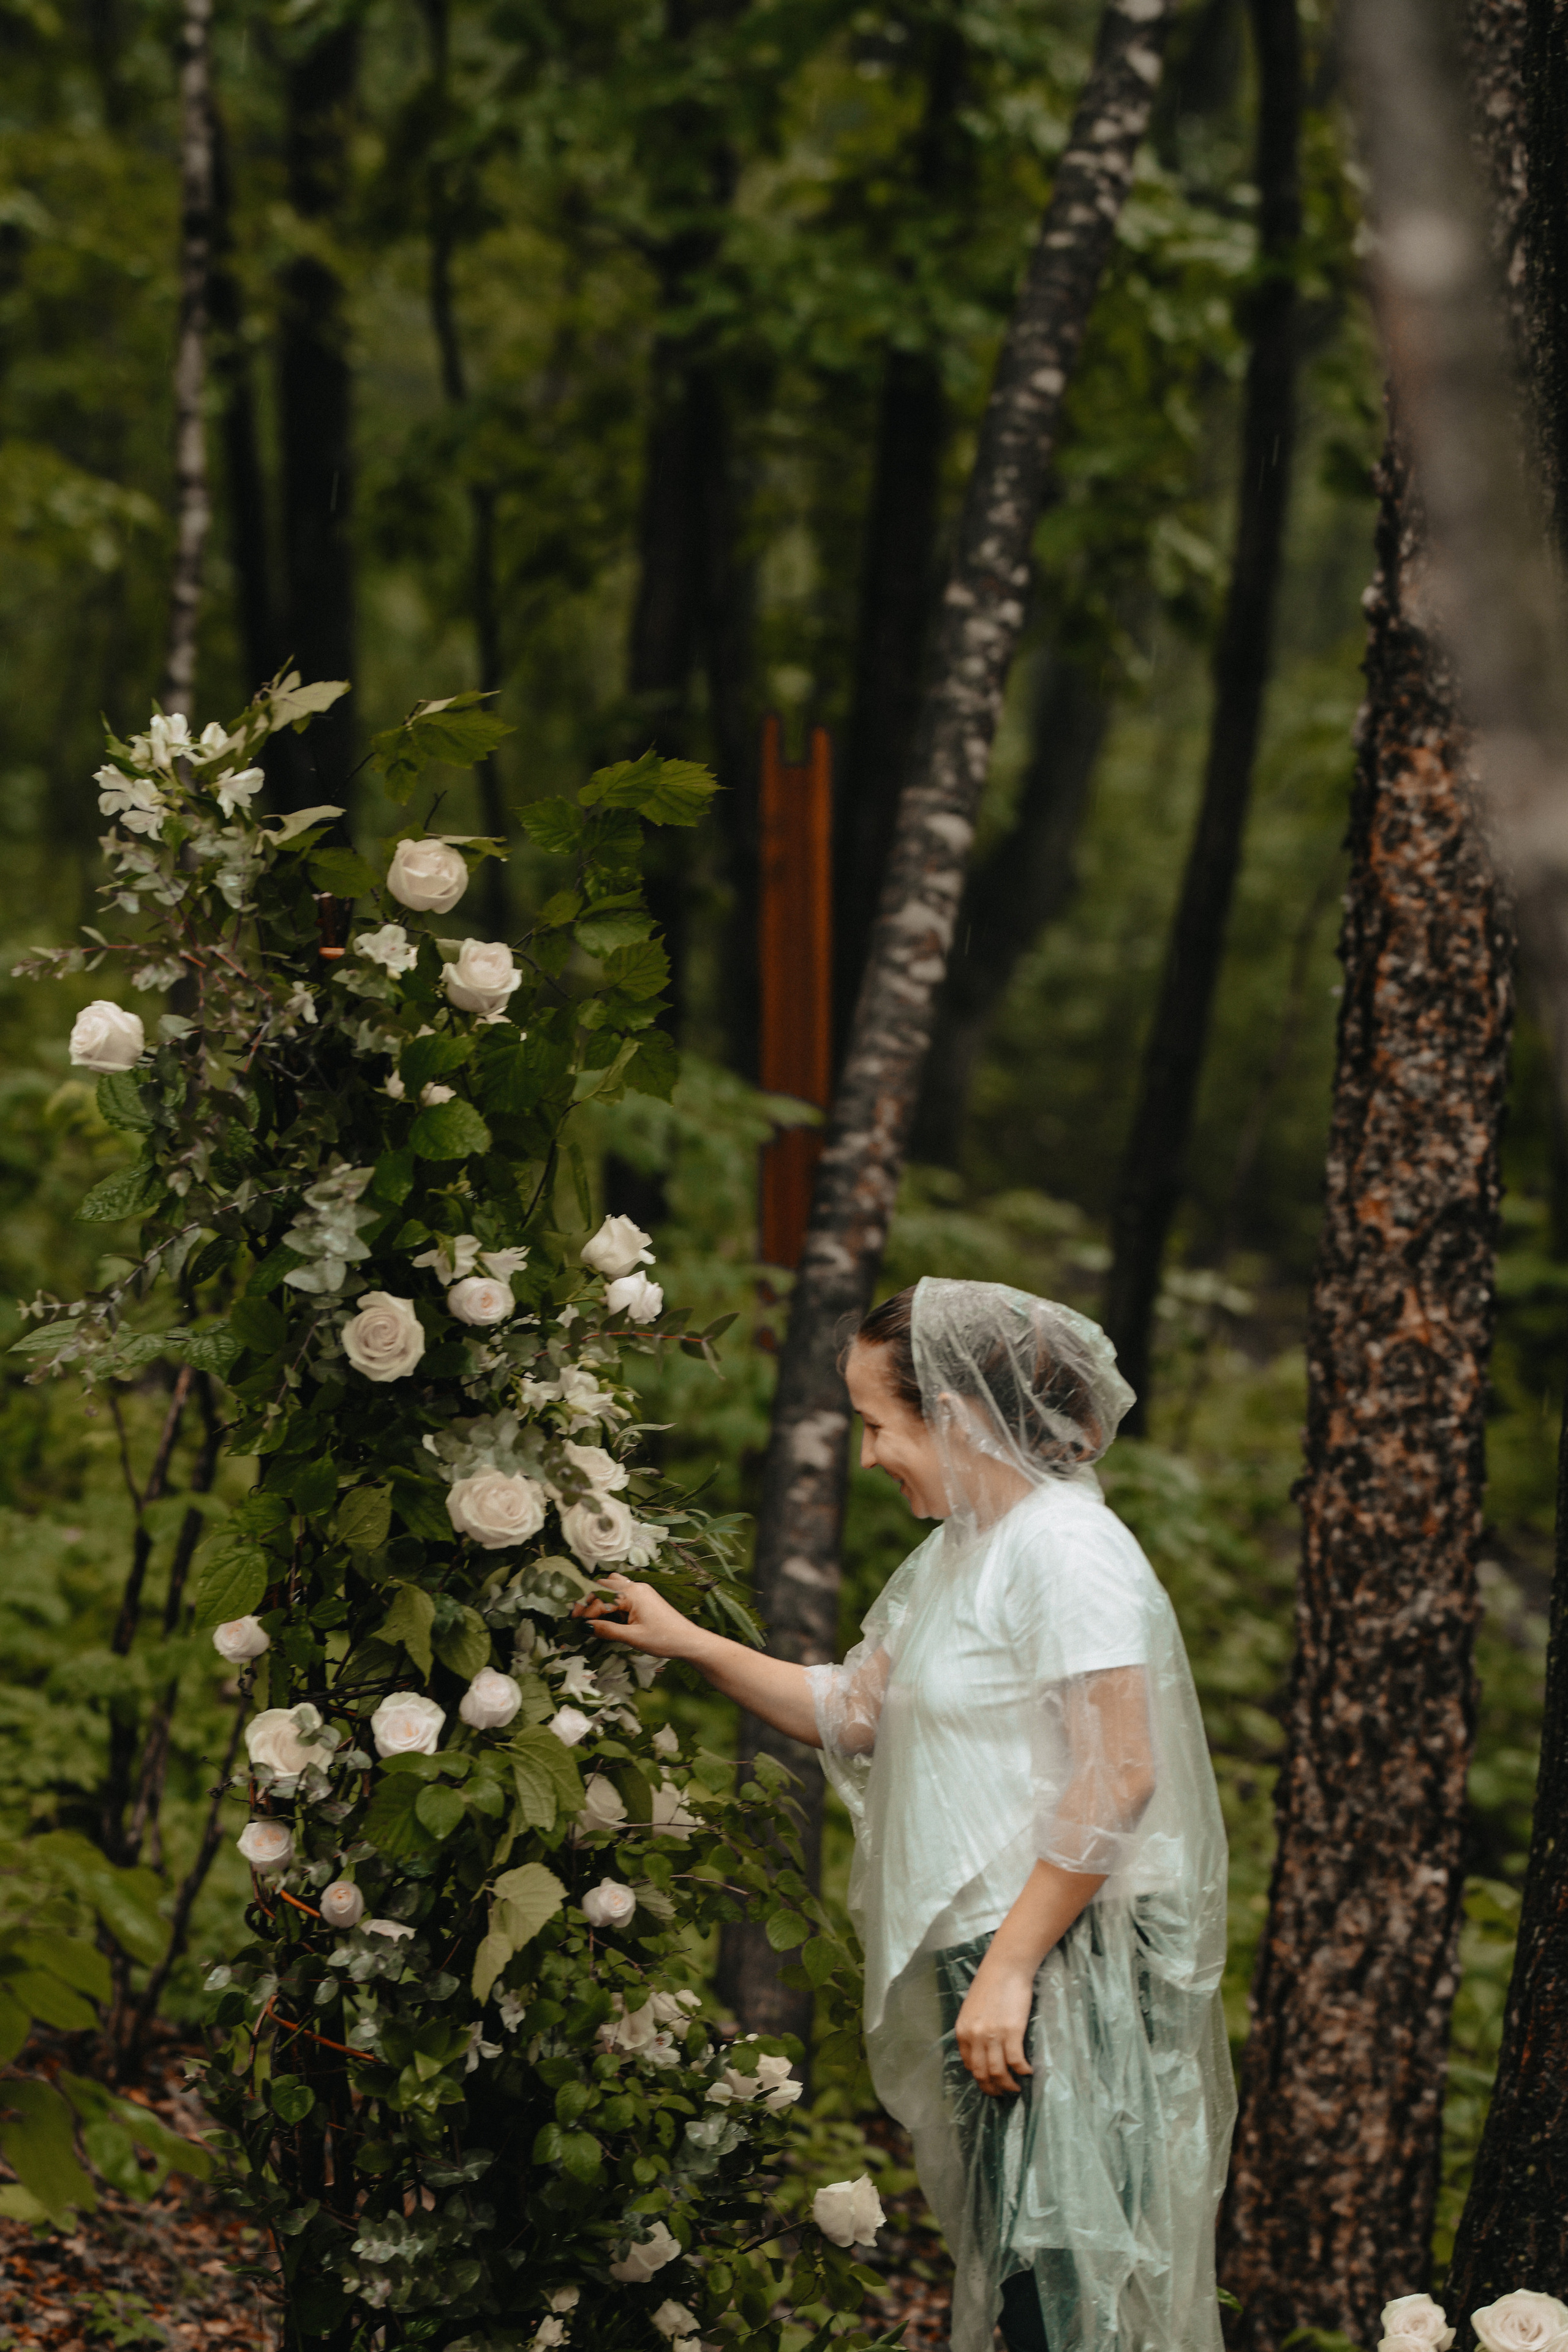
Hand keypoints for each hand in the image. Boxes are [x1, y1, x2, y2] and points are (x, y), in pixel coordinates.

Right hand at [573, 1573, 709, 1662]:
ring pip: (613, 1587)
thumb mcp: (632, 1637)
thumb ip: (607, 1630)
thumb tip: (584, 1627)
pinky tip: (609, 1616)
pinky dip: (611, 1601)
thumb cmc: (663, 1639)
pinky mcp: (645, 1597)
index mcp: (632, 1593)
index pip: (600, 1598)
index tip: (573, 1623)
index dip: (585, 1611)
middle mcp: (635, 1586)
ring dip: (600, 1598)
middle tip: (578, 1619)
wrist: (689, 1641)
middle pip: (603, 1586)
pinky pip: (622, 1593)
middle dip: (589, 1601)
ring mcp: (641, 1590)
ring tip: (592, 1617)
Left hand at [954, 1954, 1034, 2095]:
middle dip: (992, 2088)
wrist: (1005, 1967)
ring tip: (1016, 2088)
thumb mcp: (972, 2009)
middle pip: (982, 2073)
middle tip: (1002, 2093)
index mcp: (962, 2031)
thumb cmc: (990, 1985)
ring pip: (998, 2072)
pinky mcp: (1012, 2032)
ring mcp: (993, 2035)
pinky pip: (1016, 2062)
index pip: (968, 2065)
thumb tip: (980, 2050)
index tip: (989, 2082)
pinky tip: (1028, 2072)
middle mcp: (974, 2036)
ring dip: (1008, 2085)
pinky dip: (1022, 2071)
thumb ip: (973, 2030)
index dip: (980, 2078)